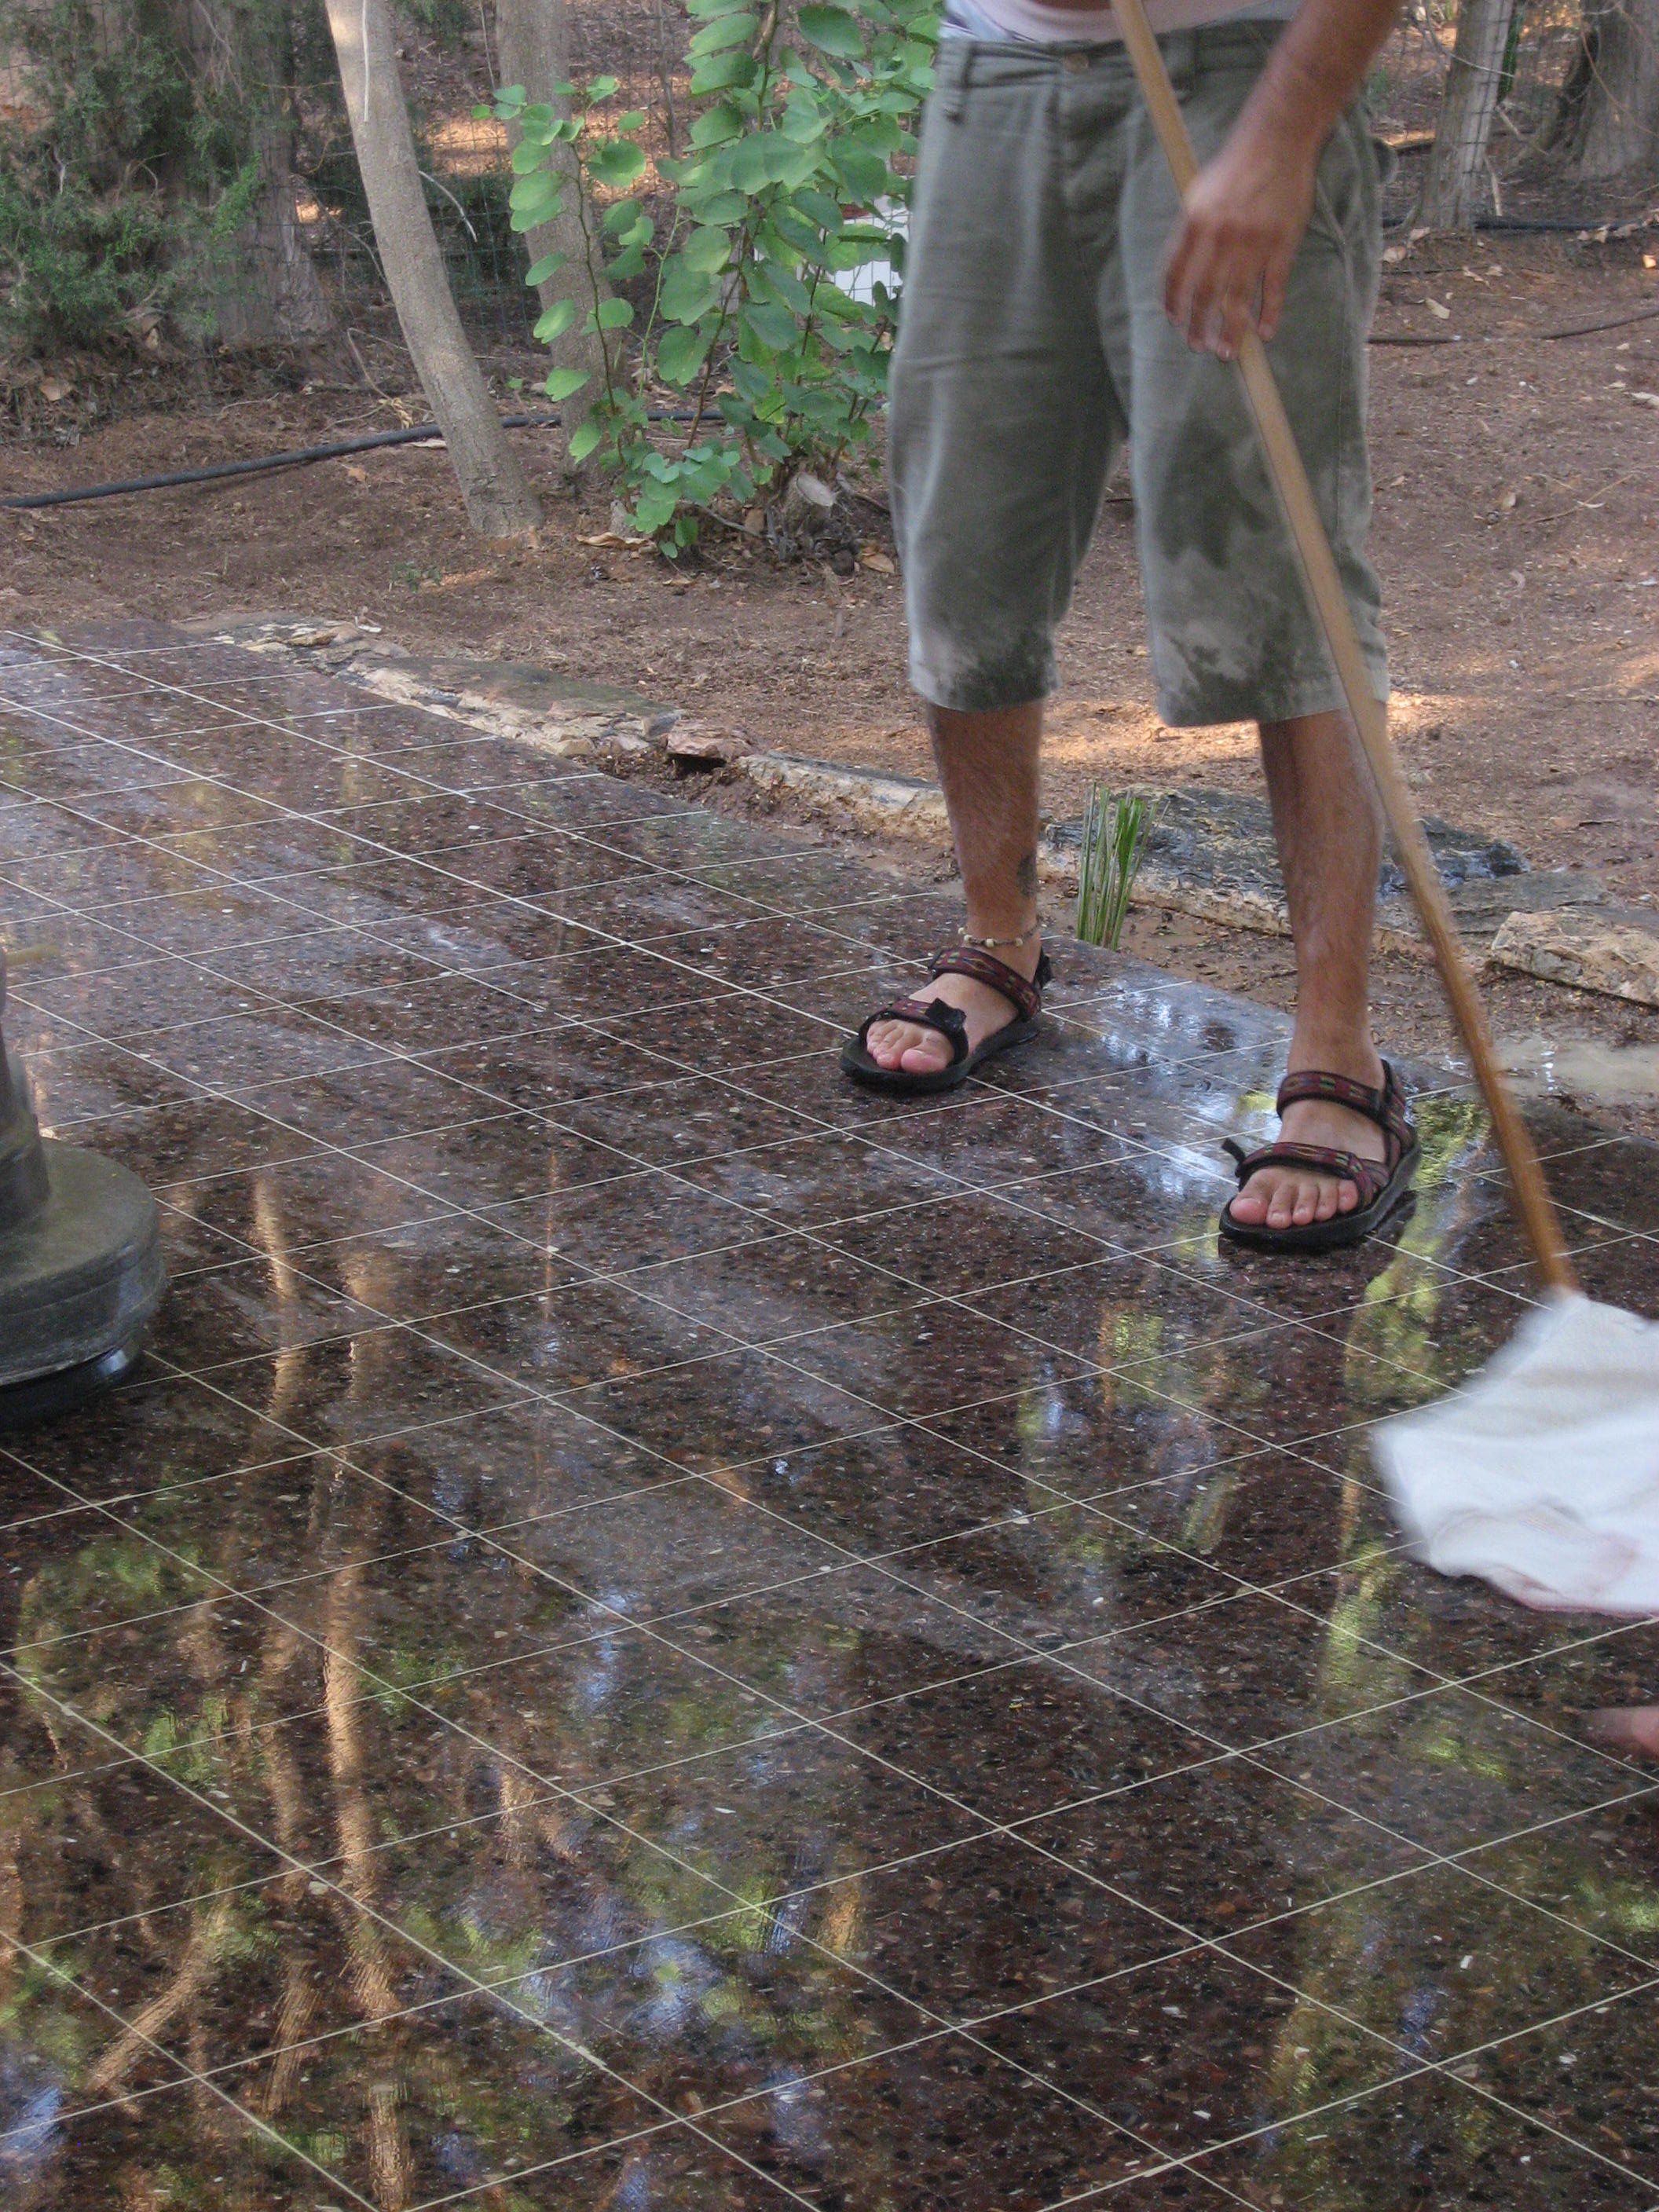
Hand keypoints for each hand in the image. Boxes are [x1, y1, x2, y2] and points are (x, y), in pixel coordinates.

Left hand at [1163, 113, 1318, 358]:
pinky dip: (1270, 313)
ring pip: (1238, 299)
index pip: (1176, 275)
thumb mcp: (1200, 191)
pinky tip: (1265, 333)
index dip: (1173, 303)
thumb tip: (1181, 271)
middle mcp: (1222, 235)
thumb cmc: (1236, 165)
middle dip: (1199, 325)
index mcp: (1196, 222)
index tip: (1174, 321)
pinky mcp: (1283, 243)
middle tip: (1198, 345)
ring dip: (1231, 331)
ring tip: (1226, 352)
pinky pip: (1274, 287)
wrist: (1279, 139)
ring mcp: (1254, 241)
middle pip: (1204, 294)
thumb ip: (1190, 231)